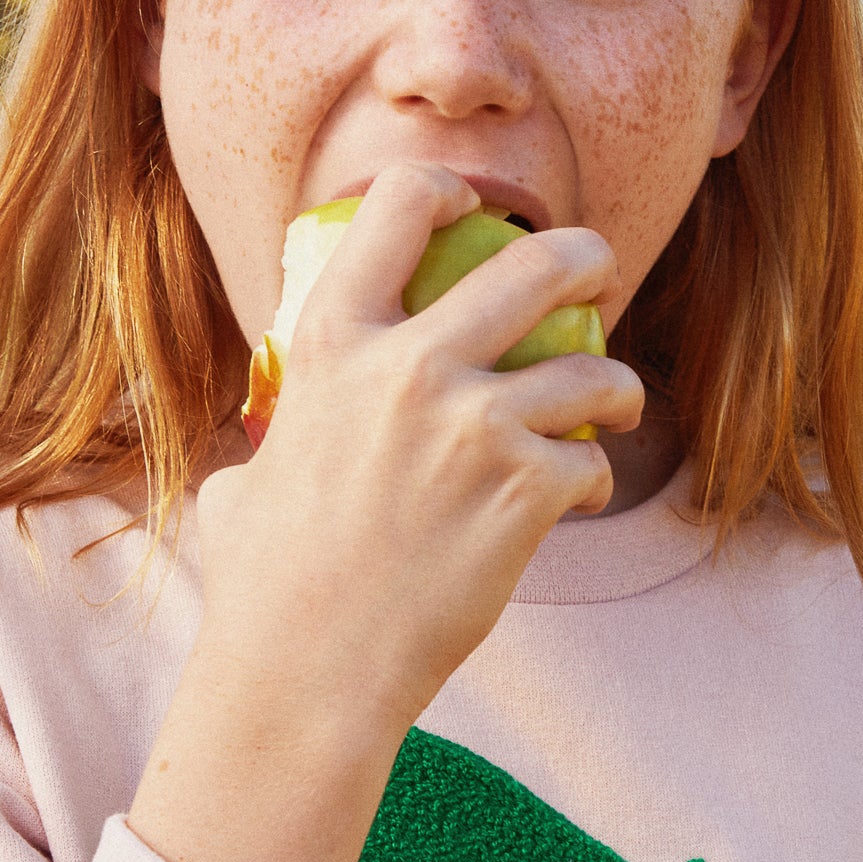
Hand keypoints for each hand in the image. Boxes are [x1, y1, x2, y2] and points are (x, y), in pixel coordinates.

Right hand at [128, 163, 644, 861]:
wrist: (307, 670)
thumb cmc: (265, 589)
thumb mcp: (244, 485)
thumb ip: (272, 448)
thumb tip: (259, 457)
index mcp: (332, 344)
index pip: (398, 207)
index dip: (445, 190)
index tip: (472, 206)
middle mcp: (409, 366)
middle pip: (532, 265)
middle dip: (582, 256)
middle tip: (597, 271)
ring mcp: (475, 426)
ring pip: (594, 369)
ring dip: (618, 383)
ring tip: (618, 403)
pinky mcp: (526, 491)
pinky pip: (591, 464)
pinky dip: (591, 481)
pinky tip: (573, 503)